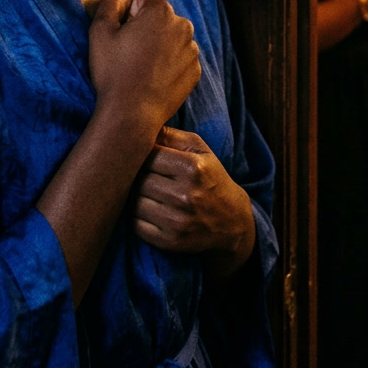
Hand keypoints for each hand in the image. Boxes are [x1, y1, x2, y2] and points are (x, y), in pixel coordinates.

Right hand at [88, 0, 200, 135]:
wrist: (132, 114)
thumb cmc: (114, 72)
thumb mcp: (100, 32)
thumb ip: (110, 3)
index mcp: (161, 12)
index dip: (129, 16)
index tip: (123, 36)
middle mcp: (183, 26)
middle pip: (160, 17)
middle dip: (147, 28)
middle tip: (130, 53)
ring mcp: (192, 50)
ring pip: (171, 38)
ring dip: (159, 46)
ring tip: (142, 68)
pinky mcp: (195, 71)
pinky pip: (180, 58)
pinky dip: (169, 64)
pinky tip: (154, 78)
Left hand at [134, 126, 255, 275]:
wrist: (232, 221)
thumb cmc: (211, 178)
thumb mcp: (200, 150)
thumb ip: (172, 136)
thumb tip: (141, 126)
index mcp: (193, 167)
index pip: (149, 155)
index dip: (141, 154)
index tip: (141, 156)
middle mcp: (185, 195)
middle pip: (139, 179)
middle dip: (136, 176)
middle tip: (138, 175)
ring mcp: (178, 220)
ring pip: (135, 202)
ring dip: (135, 196)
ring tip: (143, 191)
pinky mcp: (170, 241)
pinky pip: (137, 225)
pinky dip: (137, 216)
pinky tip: (148, 209)